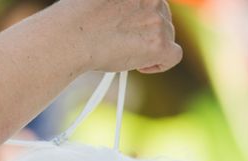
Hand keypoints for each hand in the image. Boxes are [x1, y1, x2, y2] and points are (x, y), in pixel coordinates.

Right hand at [59, 0, 182, 73]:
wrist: (73, 35)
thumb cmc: (79, 18)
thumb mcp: (105, 1)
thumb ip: (125, 6)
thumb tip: (130, 20)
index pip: (154, 0)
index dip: (144, 13)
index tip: (132, 24)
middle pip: (163, 17)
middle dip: (149, 30)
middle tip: (127, 42)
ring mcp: (158, 20)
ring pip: (168, 36)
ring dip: (152, 45)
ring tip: (127, 53)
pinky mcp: (159, 44)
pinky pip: (174, 55)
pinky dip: (161, 63)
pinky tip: (141, 66)